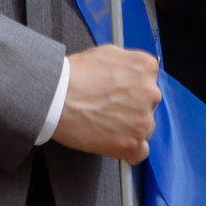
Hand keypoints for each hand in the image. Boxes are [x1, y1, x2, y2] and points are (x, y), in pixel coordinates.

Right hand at [51, 43, 161, 161]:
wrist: (54, 96)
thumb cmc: (73, 75)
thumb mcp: (106, 53)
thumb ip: (127, 64)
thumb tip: (133, 73)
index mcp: (146, 68)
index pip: (149, 82)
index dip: (131, 89)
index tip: (118, 94)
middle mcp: (151, 93)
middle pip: (148, 106)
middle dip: (131, 108)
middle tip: (107, 109)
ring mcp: (143, 120)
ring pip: (144, 129)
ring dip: (129, 128)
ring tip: (103, 124)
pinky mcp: (132, 143)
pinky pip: (140, 152)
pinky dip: (128, 150)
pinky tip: (111, 141)